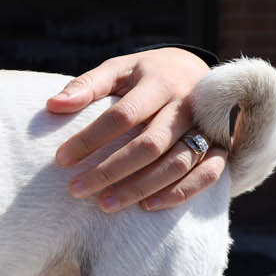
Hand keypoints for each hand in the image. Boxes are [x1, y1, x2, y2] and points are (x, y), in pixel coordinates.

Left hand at [46, 47, 226, 211]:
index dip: (90, 139)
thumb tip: (52, 106)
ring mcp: (207, 127)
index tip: (61, 159)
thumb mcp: (118, 69)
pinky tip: (148, 206)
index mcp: (159, 82)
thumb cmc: (146, 74)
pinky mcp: (222, 145)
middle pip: (149, 144)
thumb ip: (87, 86)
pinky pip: (208, 174)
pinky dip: (180, 193)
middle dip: (110, 170)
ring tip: (104, 205)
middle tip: (76, 189)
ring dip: (141, 187)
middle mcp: (186, 105)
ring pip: (177, 163)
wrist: (196, 70)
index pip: (122, 115)